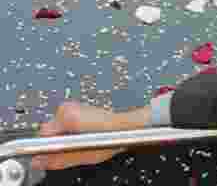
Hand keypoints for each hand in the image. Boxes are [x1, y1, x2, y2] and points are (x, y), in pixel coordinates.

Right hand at [30, 101, 147, 171]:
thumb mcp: (84, 155)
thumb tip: (38, 162)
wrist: (126, 126)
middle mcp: (67, 108)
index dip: (46, 149)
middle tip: (71, 149)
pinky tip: (81, 135)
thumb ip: (58, 159)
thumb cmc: (111, 137)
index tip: (51, 155)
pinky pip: (61, 123)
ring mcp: (71, 106)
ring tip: (79, 141)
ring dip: (62, 137)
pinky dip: (67, 131)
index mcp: (68, 117)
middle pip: (46, 131)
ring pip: (54, 127)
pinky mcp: (74, 108)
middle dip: (55, 142)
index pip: (42, 135)